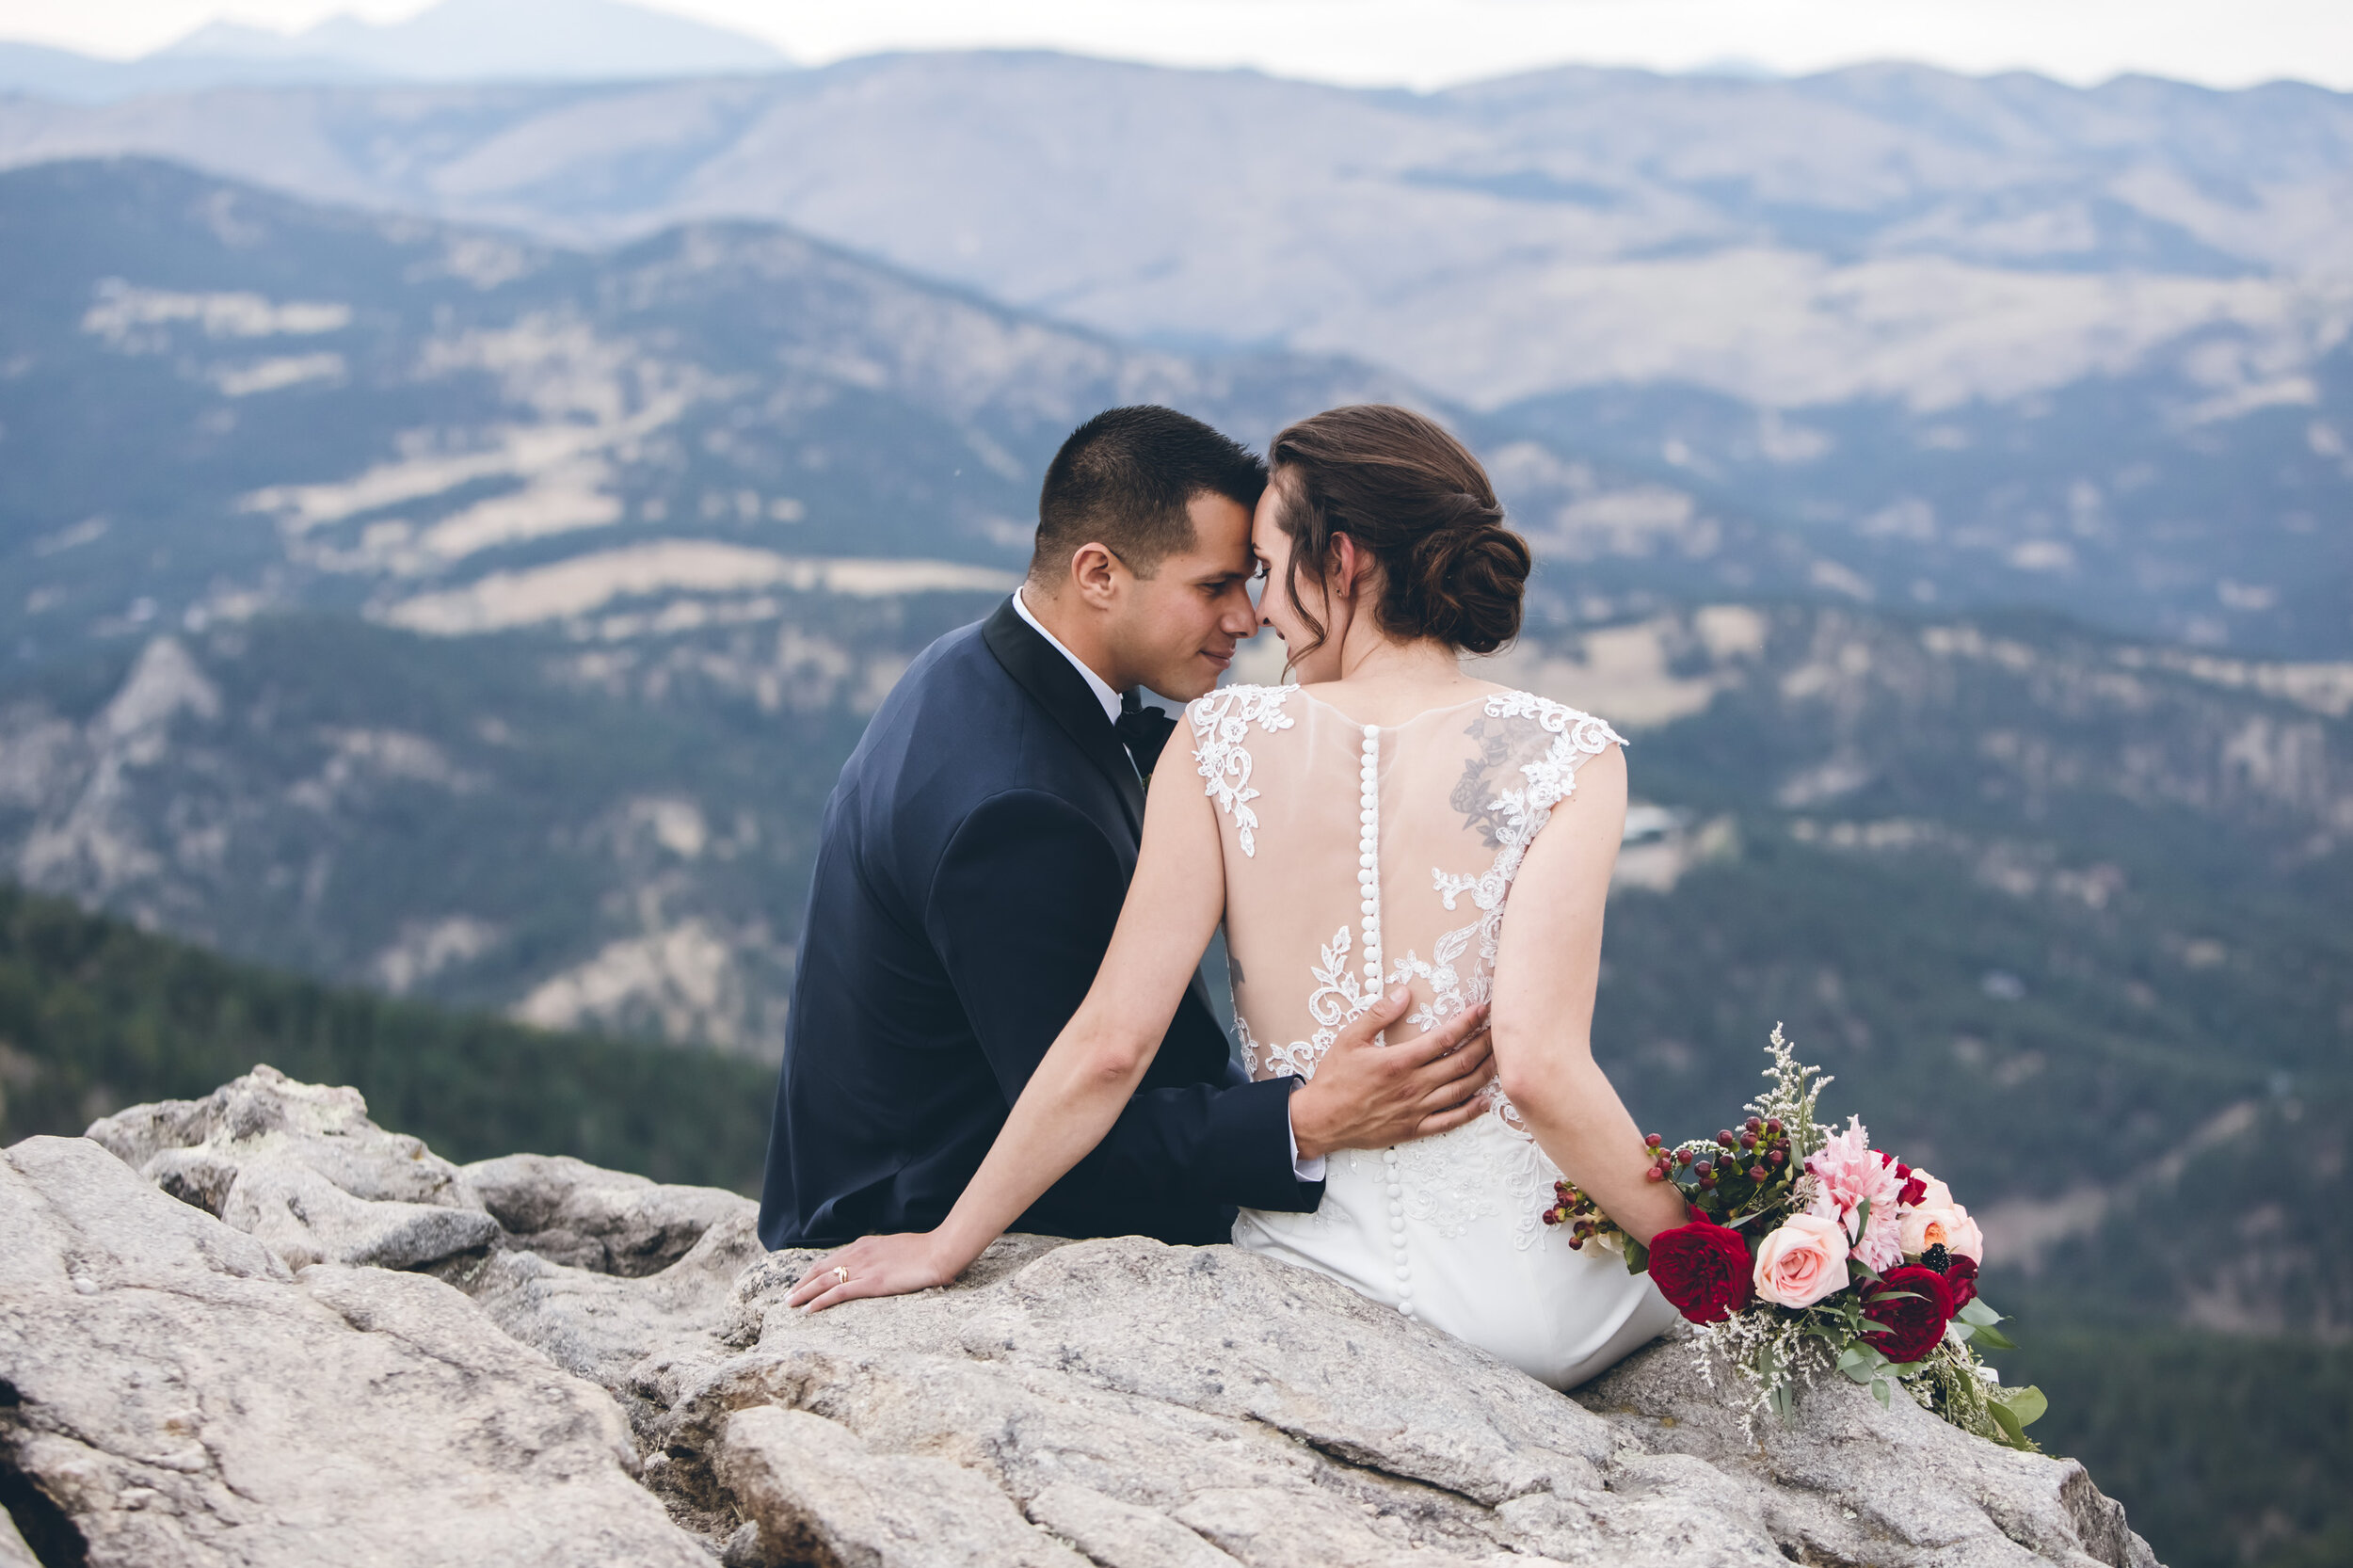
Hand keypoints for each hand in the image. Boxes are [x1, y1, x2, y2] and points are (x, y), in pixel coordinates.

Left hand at [785, 1230, 960, 1312]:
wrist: (940, 1251)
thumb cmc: (925, 1252)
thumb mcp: (897, 1249)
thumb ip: (883, 1257)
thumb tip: (881, 1267)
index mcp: (865, 1245)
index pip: (832, 1260)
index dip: (814, 1272)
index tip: (802, 1282)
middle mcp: (859, 1254)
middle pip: (821, 1269)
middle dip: (802, 1283)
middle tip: (787, 1296)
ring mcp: (865, 1268)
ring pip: (824, 1280)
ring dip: (803, 1292)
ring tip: (789, 1304)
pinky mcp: (872, 1283)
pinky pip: (839, 1292)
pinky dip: (821, 1301)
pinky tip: (809, 1309)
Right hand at [1288, 988, 1494, 1160]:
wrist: (1320, 1120)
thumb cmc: (1333, 1079)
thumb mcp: (1349, 1039)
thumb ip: (1378, 1014)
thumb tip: (1403, 993)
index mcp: (1399, 1061)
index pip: (1445, 1038)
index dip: (1468, 1023)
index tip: (1482, 1010)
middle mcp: (1413, 1086)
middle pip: (1461, 1063)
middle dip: (1484, 1045)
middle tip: (1500, 1032)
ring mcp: (1416, 1109)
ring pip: (1461, 1090)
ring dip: (1484, 1073)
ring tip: (1499, 1059)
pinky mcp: (1414, 1128)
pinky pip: (1450, 1121)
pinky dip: (1471, 1111)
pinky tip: (1485, 1101)